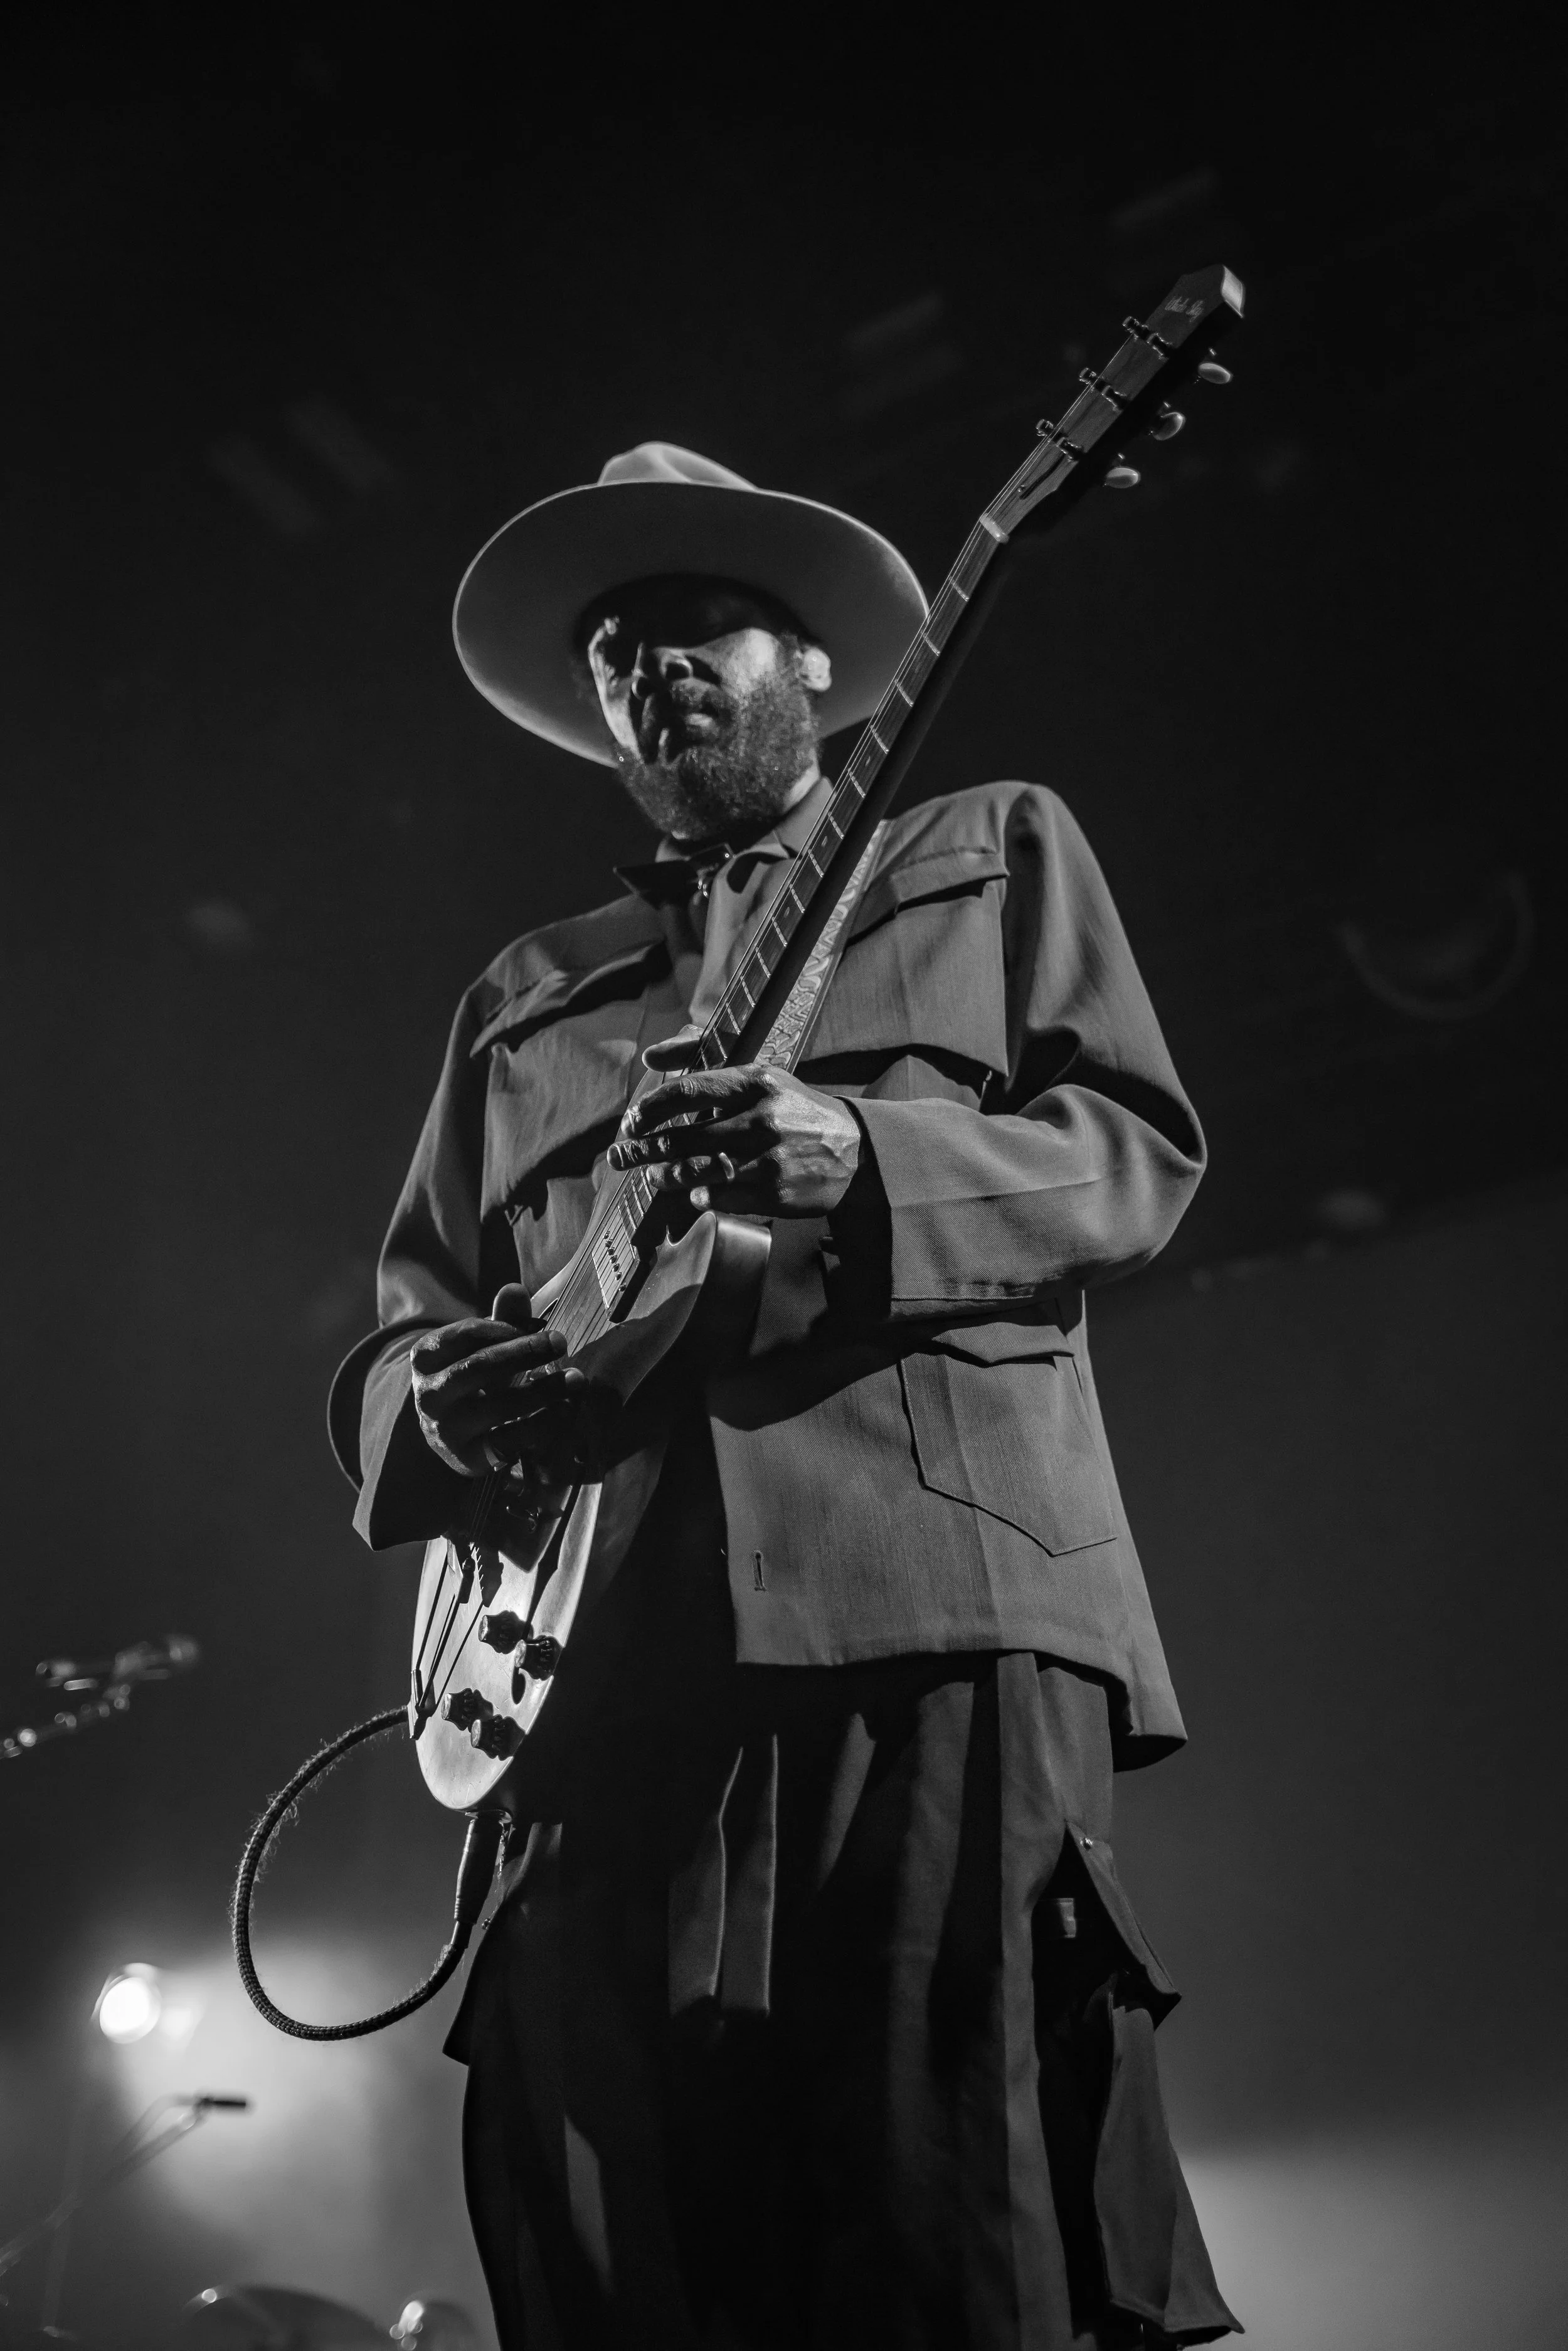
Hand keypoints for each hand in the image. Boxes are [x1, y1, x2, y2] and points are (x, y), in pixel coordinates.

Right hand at [410, 1284, 587, 1478]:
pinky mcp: (469, 1459)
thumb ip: (501, 1321)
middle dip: (525, 1353)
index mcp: (426, 1358)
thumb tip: (516, 1289)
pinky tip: (568, 1410)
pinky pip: (510, 1440)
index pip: (465, 1335)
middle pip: (479, 1368)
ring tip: (576, 1379)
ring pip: (496, 1407)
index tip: (539, 1327)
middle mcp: (428, 1395)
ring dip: (543, 1391)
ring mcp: (446, 1430)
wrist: (452, 1435)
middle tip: (561, 1342)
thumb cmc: (473, 1379)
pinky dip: (543, 1424)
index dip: (505, 1328)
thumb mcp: (481, 1348)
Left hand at [605, 1061, 861, 1216]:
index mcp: (756, 1082)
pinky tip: (694, 1193)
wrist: (855, 1150)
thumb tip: (650, 1055)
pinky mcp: (775, 1192)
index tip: (631, 1122)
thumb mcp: (761, 1075)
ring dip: (666, 1175)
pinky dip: (701, 1197)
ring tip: (653, 1176)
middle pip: (683, 1136)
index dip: (651, 1109)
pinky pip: (720, 1198)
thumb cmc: (794, 1110)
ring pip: (697, 1171)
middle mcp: (761, 1118)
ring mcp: (769, 1158)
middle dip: (642, 1149)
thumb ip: (703, 1057)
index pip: (688, 1091)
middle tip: (620, 1156)